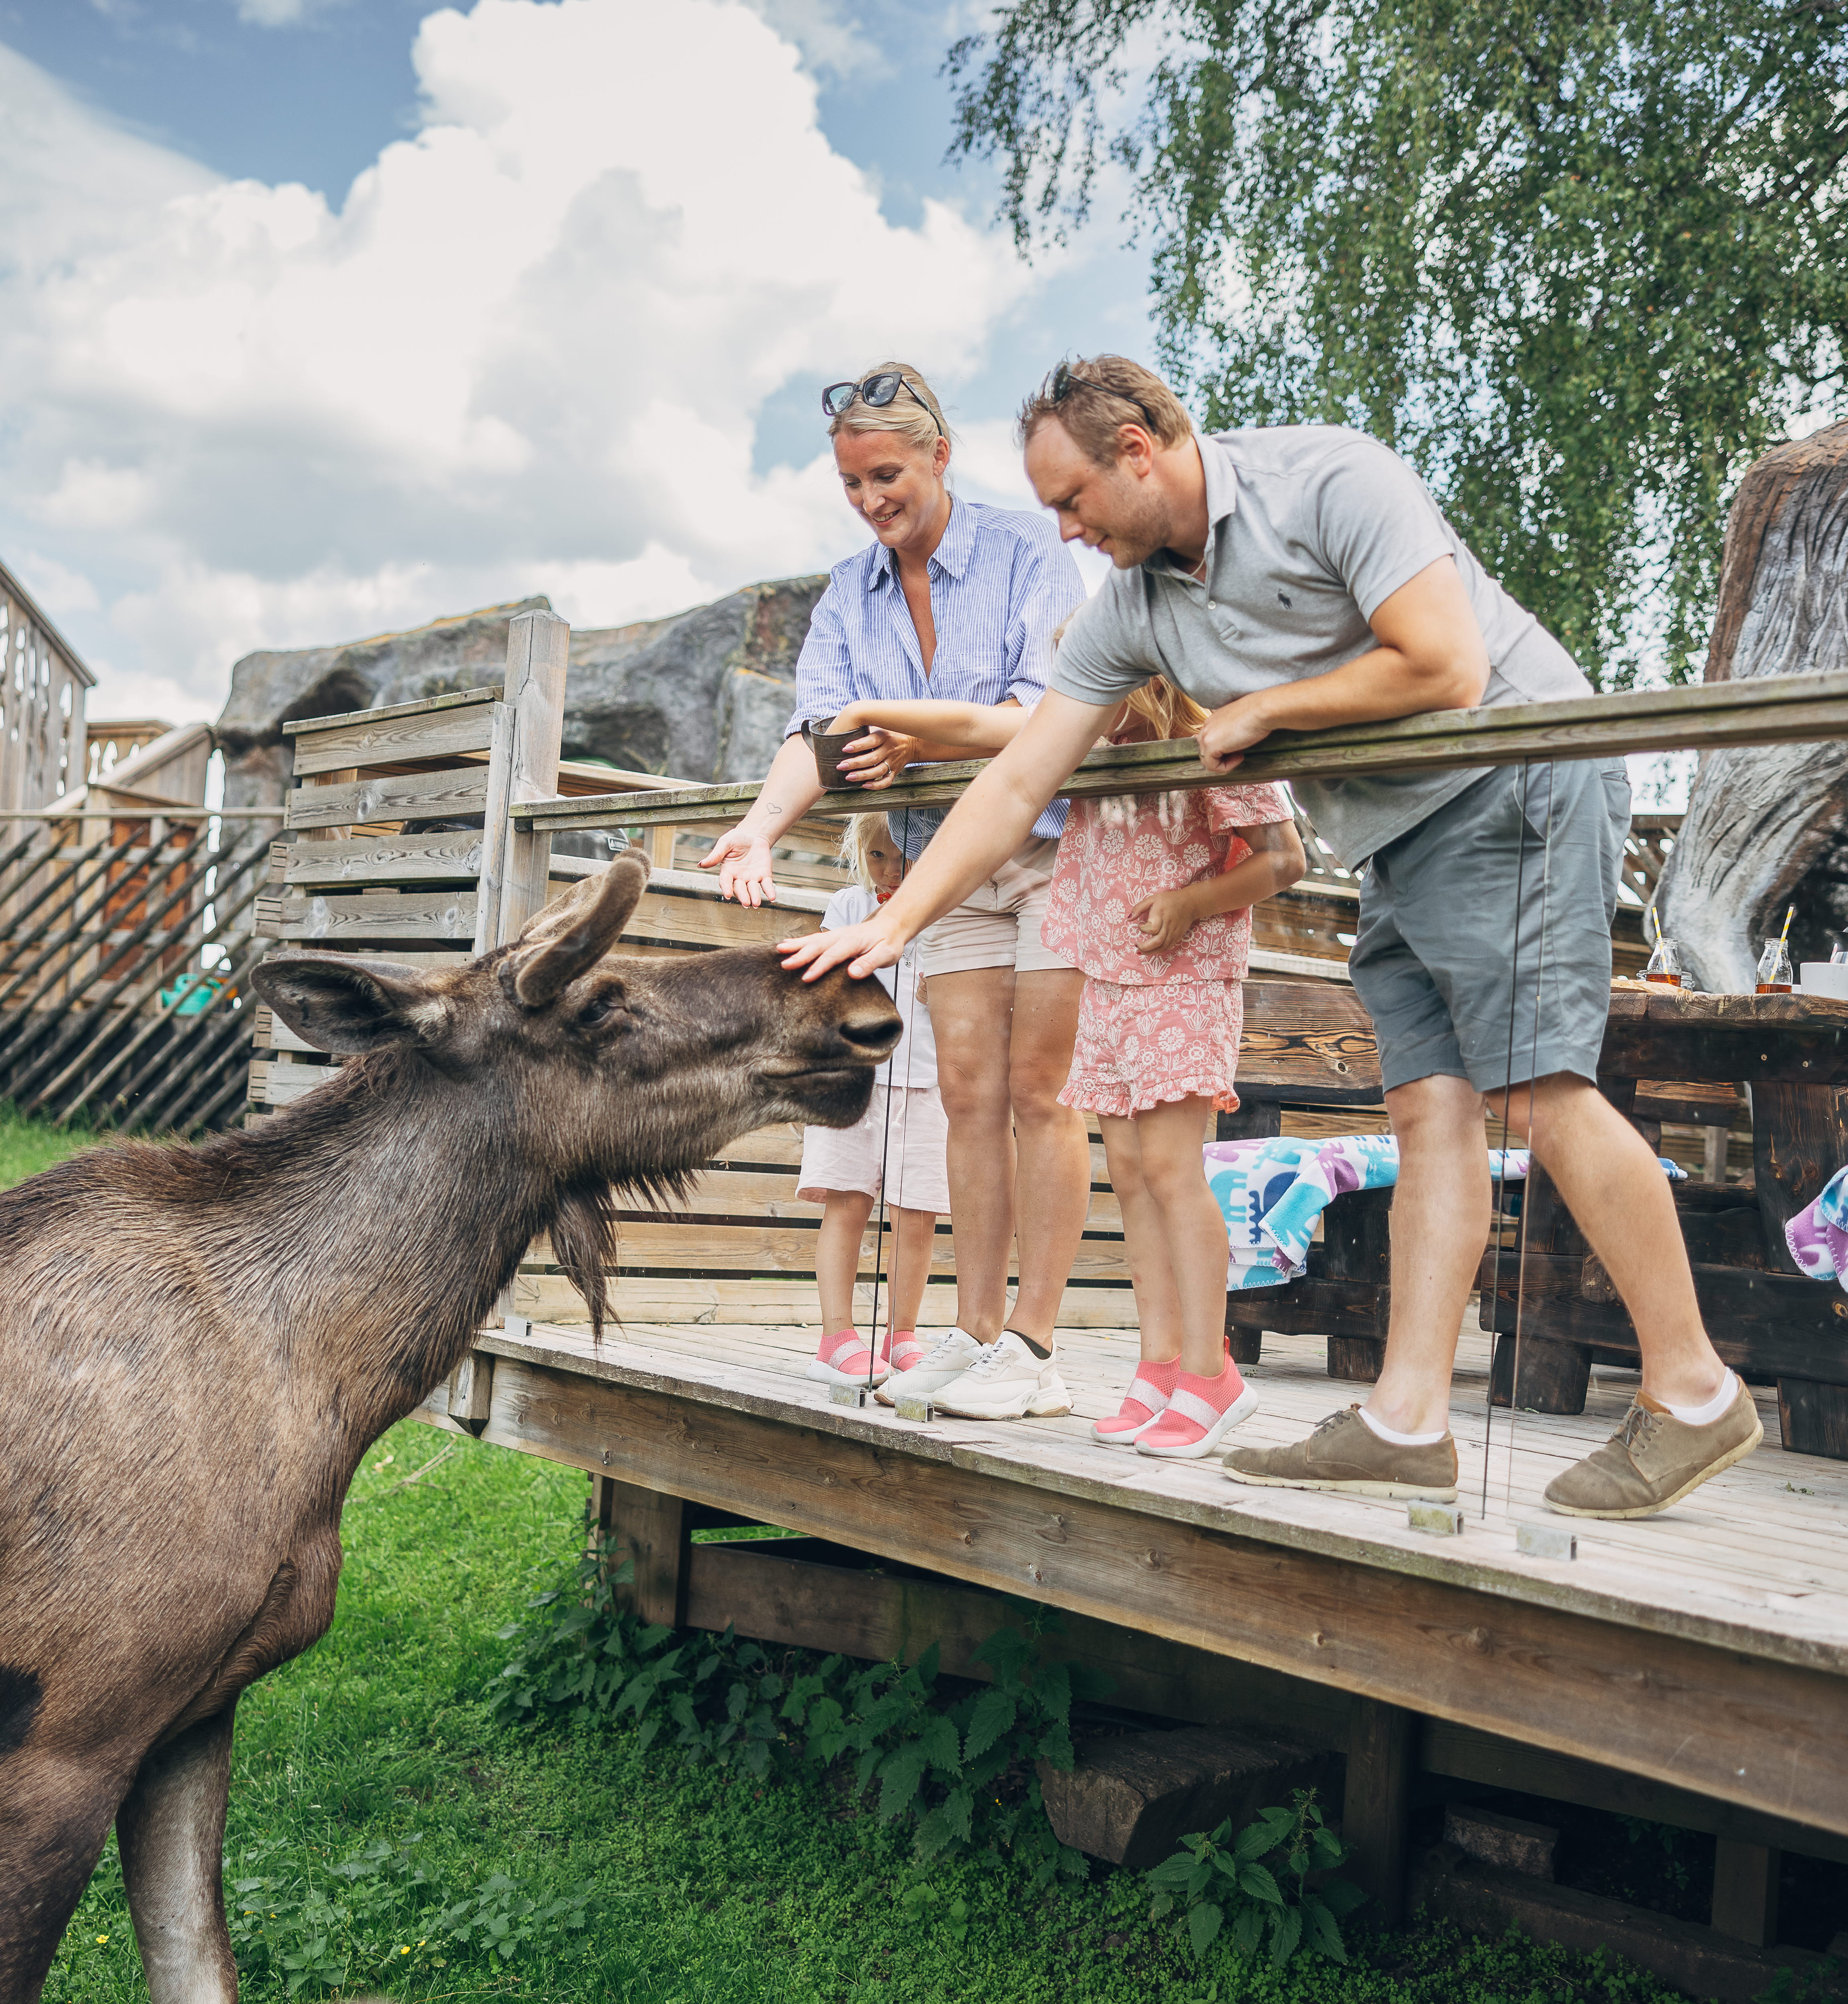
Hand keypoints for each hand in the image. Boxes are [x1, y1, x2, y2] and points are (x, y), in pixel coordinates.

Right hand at [698, 828, 776, 906]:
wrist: (753, 836)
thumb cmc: (736, 839)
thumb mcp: (725, 843)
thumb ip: (716, 854)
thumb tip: (701, 864)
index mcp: (727, 871)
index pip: (726, 882)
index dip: (726, 888)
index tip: (727, 895)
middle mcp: (739, 878)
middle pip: (740, 889)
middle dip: (743, 896)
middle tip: (746, 903)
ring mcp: (752, 878)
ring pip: (753, 889)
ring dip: (755, 896)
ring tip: (756, 903)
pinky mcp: (764, 875)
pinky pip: (767, 885)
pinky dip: (769, 891)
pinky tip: (772, 897)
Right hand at [779, 914, 904, 981]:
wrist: (891, 926)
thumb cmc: (888, 942)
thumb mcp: (886, 954)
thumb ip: (870, 963)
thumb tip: (853, 973)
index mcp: (853, 941)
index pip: (833, 955)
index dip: (819, 967)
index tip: (806, 978)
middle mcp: (841, 935)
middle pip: (818, 945)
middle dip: (800, 955)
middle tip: (785, 965)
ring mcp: (836, 934)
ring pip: (813, 940)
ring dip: (796, 945)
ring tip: (779, 950)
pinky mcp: (833, 936)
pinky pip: (814, 938)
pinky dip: (800, 941)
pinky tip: (788, 944)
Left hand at [835, 725, 921, 790]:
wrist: (911, 743)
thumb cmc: (889, 733)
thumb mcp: (881, 726)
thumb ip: (867, 729)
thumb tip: (844, 730)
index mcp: (884, 736)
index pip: (871, 741)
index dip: (858, 745)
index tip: (845, 749)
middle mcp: (889, 749)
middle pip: (873, 758)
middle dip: (856, 763)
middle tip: (841, 766)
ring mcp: (893, 761)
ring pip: (878, 771)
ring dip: (863, 775)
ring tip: (849, 777)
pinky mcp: (895, 771)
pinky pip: (887, 781)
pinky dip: (876, 785)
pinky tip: (865, 785)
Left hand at [1131, 888, 1197, 954]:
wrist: (1190, 903)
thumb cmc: (1169, 900)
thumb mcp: (1152, 899)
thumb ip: (1139, 908)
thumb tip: (1128, 919)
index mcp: (1161, 914)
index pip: (1153, 928)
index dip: (1143, 930)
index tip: (1140, 926)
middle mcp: (1168, 925)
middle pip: (1158, 941)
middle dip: (1145, 947)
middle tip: (1136, 945)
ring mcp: (1174, 932)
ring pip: (1163, 947)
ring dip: (1150, 952)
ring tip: (1140, 951)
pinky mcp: (1177, 937)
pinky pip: (1167, 947)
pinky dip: (1158, 951)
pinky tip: (1150, 950)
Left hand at [1194, 693, 1276, 772]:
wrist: (1262, 711)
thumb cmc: (1257, 715)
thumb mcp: (1239, 724)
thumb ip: (1230, 733)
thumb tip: (1232, 745)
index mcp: (1213, 720)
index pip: (1209, 741)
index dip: (1224, 749)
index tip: (1239, 745)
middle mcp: (1207, 726)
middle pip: (1206, 752)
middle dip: (1222, 757)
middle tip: (1240, 751)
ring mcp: (1206, 736)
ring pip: (1207, 760)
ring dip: (1224, 762)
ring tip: (1240, 753)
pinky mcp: (1210, 745)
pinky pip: (1212, 766)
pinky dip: (1226, 766)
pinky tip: (1240, 755)